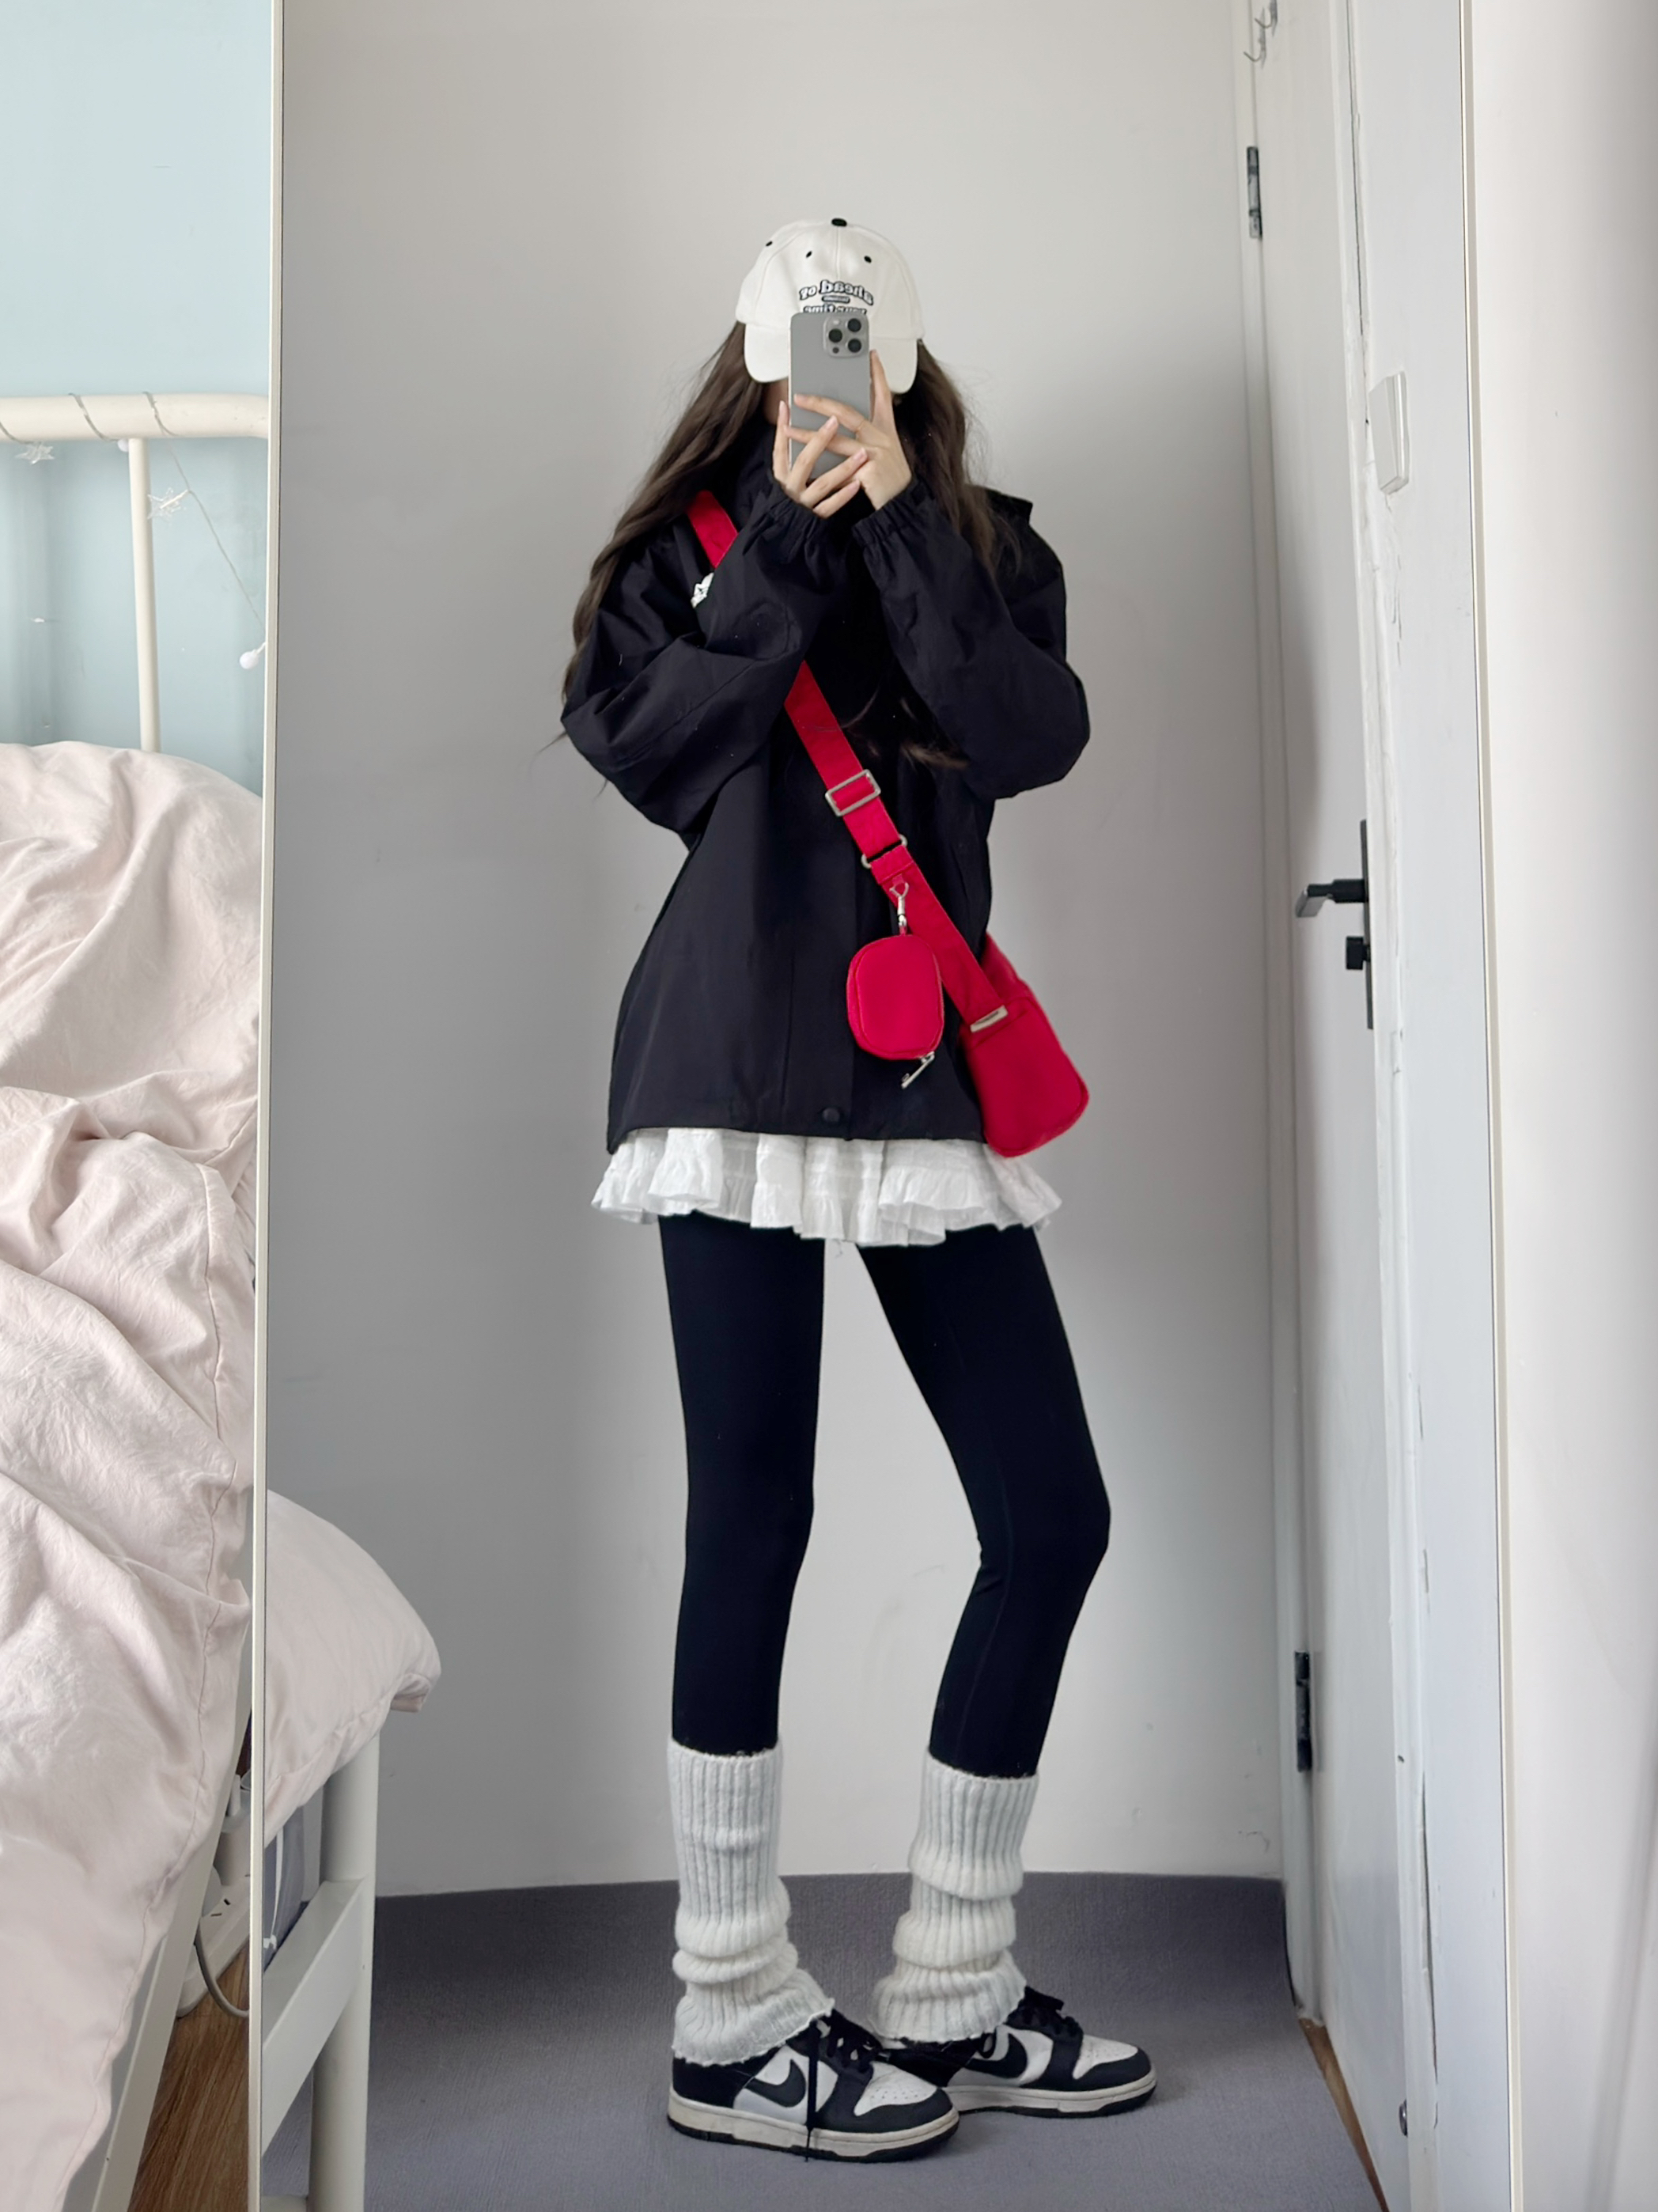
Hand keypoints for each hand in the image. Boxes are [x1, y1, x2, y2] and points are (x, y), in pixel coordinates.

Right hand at [772, 387, 869, 516]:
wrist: (791, 530)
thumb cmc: (793, 493)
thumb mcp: (786, 472)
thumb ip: (788, 445)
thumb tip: (785, 408)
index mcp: (781, 474)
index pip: (780, 448)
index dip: (784, 428)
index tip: (791, 405)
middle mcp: (790, 487)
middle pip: (804, 461)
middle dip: (819, 440)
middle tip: (834, 421)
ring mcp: (803, 502)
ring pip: (822, 484)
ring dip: (842, 468)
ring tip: (862, 454)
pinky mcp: (814, 518)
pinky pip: (830, 506)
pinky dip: (843, 495)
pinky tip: (857, 484)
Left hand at [788, 350, 912, 512]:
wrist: (899, 509)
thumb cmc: (887, 483)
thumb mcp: (882, 455)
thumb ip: (864, 439)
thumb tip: (836, 424)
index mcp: (886, 430)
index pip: (883, 395)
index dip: (878, 374)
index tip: (871, 355)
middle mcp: (882, 438)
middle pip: (847, 412)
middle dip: (821, 402)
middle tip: (800, 396)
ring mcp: (875, 453)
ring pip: (835, 439)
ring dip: (807, 434)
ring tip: (788, 430)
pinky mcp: (869, 469)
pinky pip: (836, 465)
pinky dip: (818, 465)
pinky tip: (801, 462)